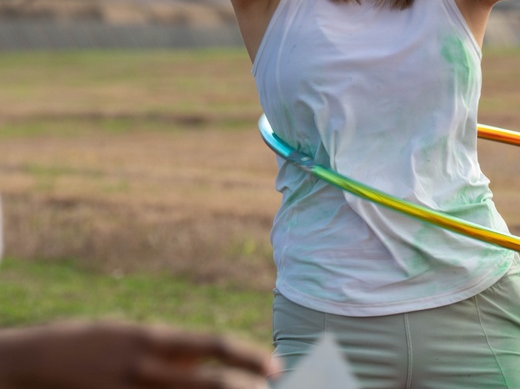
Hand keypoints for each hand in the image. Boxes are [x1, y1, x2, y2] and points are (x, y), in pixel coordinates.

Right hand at [0, 320, 278, 388]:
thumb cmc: (99, 346)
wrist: (39, 362)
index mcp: (156, 340)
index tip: (277, 368)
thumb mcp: (140, 339)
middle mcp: (147, 369)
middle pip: (210, 384)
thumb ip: (179, 354)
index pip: (214, 346)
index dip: (249, 357)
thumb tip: (220, 367)